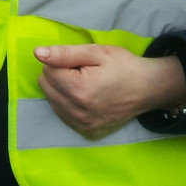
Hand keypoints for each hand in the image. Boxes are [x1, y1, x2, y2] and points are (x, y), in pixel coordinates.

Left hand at [35, 44, 185, 139]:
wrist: (147, 89)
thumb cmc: (122, 66)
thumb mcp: (95, 52)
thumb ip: (64, 53)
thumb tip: (37, 53)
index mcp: (80, 90)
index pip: (47, 70)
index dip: (62, 61)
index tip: (81, 63)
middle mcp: (79, 113)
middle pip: (46, 86)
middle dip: (59, 75)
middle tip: (83, 72)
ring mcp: (83, 125)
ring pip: (51, 100)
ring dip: (62, 89)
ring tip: (85, 84)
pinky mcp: (87, 132)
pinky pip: (62, 114)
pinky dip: (67, 103)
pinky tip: (84, 97)